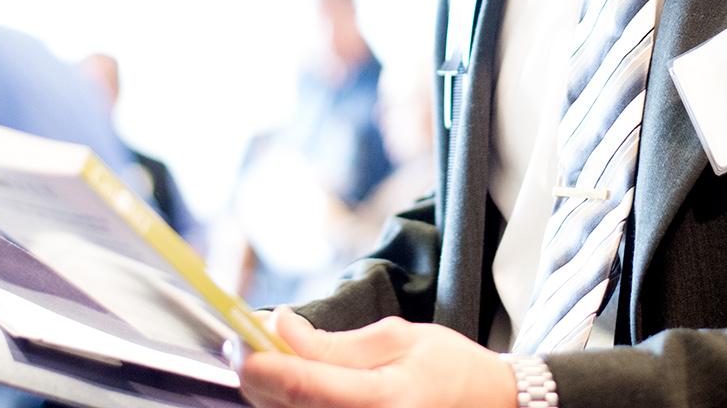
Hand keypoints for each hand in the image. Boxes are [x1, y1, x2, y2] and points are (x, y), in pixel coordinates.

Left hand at [240, 307, 514, 407]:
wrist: (488, 407)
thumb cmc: (449, 369)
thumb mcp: (398, 338)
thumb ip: (333, 341)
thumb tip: (279, 326)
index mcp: (382, 400)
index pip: (304, 386)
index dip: (261, 363)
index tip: (238, 339)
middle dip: (256, 374)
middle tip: (247, 341)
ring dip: (269, 391)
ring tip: (274, 359)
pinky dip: (288, 404)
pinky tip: (293, 384)